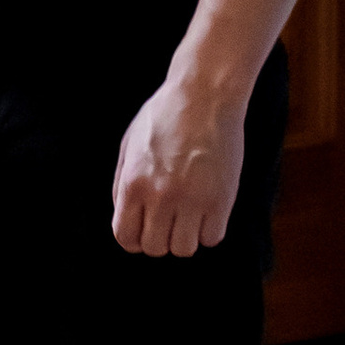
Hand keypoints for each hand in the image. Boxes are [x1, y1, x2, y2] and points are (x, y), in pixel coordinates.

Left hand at [111, 68, 246, 255]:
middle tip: (168, 219)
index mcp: (134, 183)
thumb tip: (125, 217)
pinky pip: (212, 238)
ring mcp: (193, 200)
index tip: (143, 230)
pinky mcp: (222, 200)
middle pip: (155, 248)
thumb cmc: (165, 116)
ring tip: (188, 214)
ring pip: (184, 249)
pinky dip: (209, 229)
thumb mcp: (130, 144)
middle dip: (159, 237)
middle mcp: (161, 196)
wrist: (205, 95)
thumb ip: (122, 184)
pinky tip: (207, 210)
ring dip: (185, 236)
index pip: (125, 238)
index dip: (133, 239)